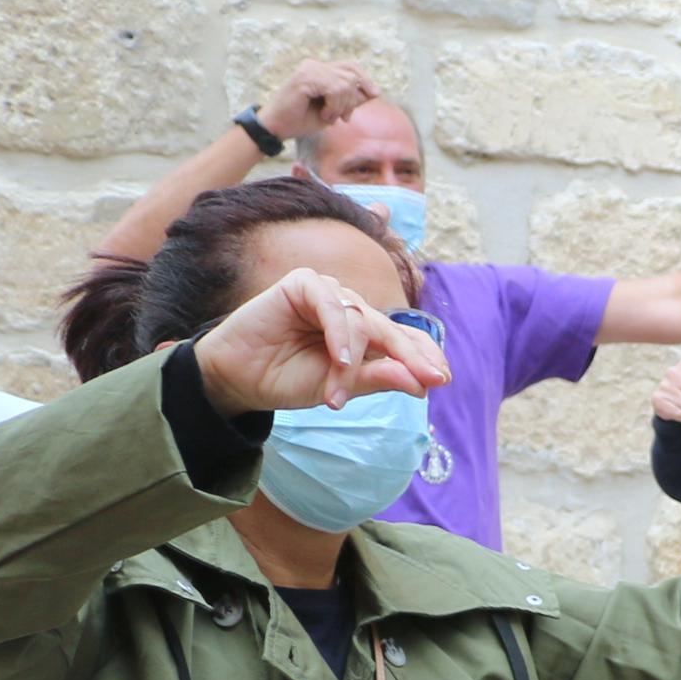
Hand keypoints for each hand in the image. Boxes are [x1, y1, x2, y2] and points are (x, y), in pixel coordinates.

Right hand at [191, 265, 450, 415]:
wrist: (238, 378)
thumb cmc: (287, 380)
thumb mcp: (341, 388)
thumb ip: (378, 379)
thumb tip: (423, 382)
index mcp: (366, 335)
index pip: (406, 340)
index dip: (425, 356)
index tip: (442, 380)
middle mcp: (352, 311)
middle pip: (390, 330)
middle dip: (410, 358)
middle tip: (427, 382)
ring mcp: (329, 295)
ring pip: (360, 322)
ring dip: (351, 363)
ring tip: (336, 395)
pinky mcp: (303, 284)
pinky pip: (332, 304)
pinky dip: (338, 333)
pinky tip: (338, 359)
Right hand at [258, 58, 373, 140]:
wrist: (277, 127)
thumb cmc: (303, 119)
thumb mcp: (335, 109)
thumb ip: (351, 99)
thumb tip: (374, 92)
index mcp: (320, 69)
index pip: (351, 66)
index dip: (365, 79)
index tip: (374, 94)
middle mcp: (314, 65)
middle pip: (351, 75)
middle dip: (353, 100)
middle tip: (343, 117)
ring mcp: (309, 69)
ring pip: (345, 83)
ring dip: (342, 106)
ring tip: (330, 117)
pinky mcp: (304, 77)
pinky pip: (334, 89)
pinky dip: (334, 106)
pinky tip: (324, 115)